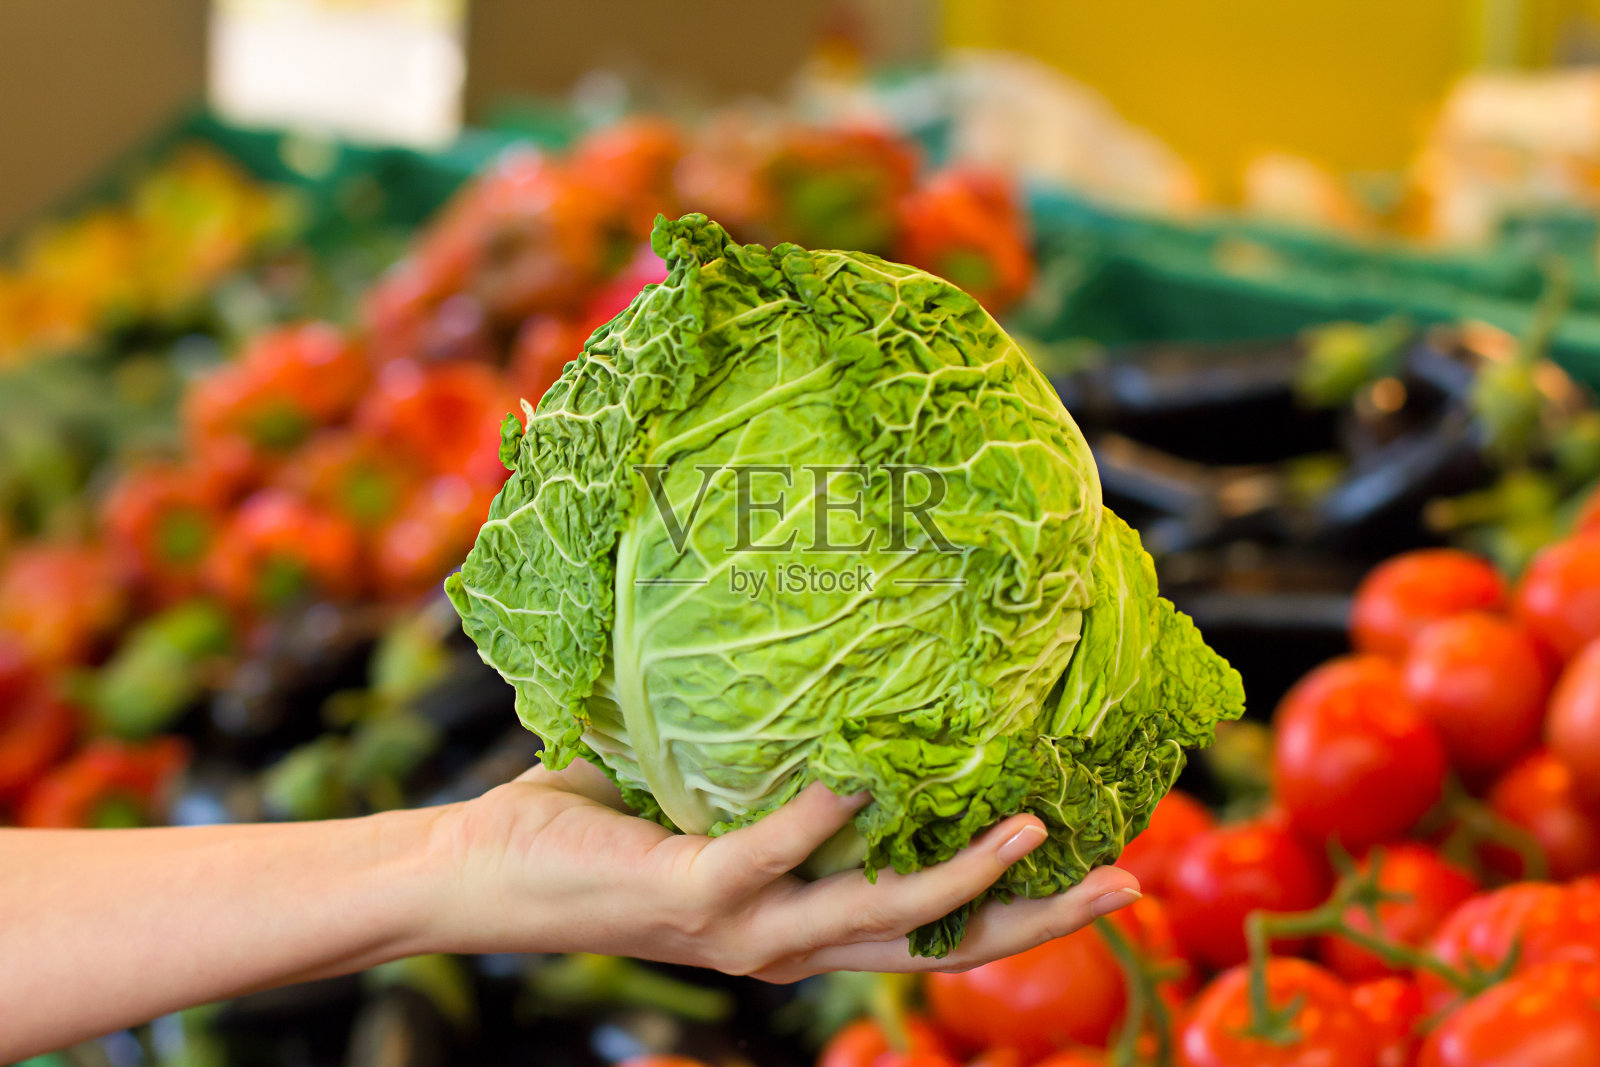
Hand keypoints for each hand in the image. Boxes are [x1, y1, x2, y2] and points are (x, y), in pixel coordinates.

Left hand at [419, 758, 1142, 981]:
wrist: (476, 875)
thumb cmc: (584, 828)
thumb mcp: (697, 796)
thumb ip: (762, 759)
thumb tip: (829, 669)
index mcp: (796, 921)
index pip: (928, 932)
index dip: (1018, 912)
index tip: (1102, 867)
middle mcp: (785, 942)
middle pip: (937, 948)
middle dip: (1036, 919)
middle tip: (1127, 875)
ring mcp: (744, 927)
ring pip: (880, 918)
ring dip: (962, 879)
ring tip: (1033, 822)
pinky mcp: (692, 895)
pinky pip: (774, 856)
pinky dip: (824, 815)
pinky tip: (863, 772)